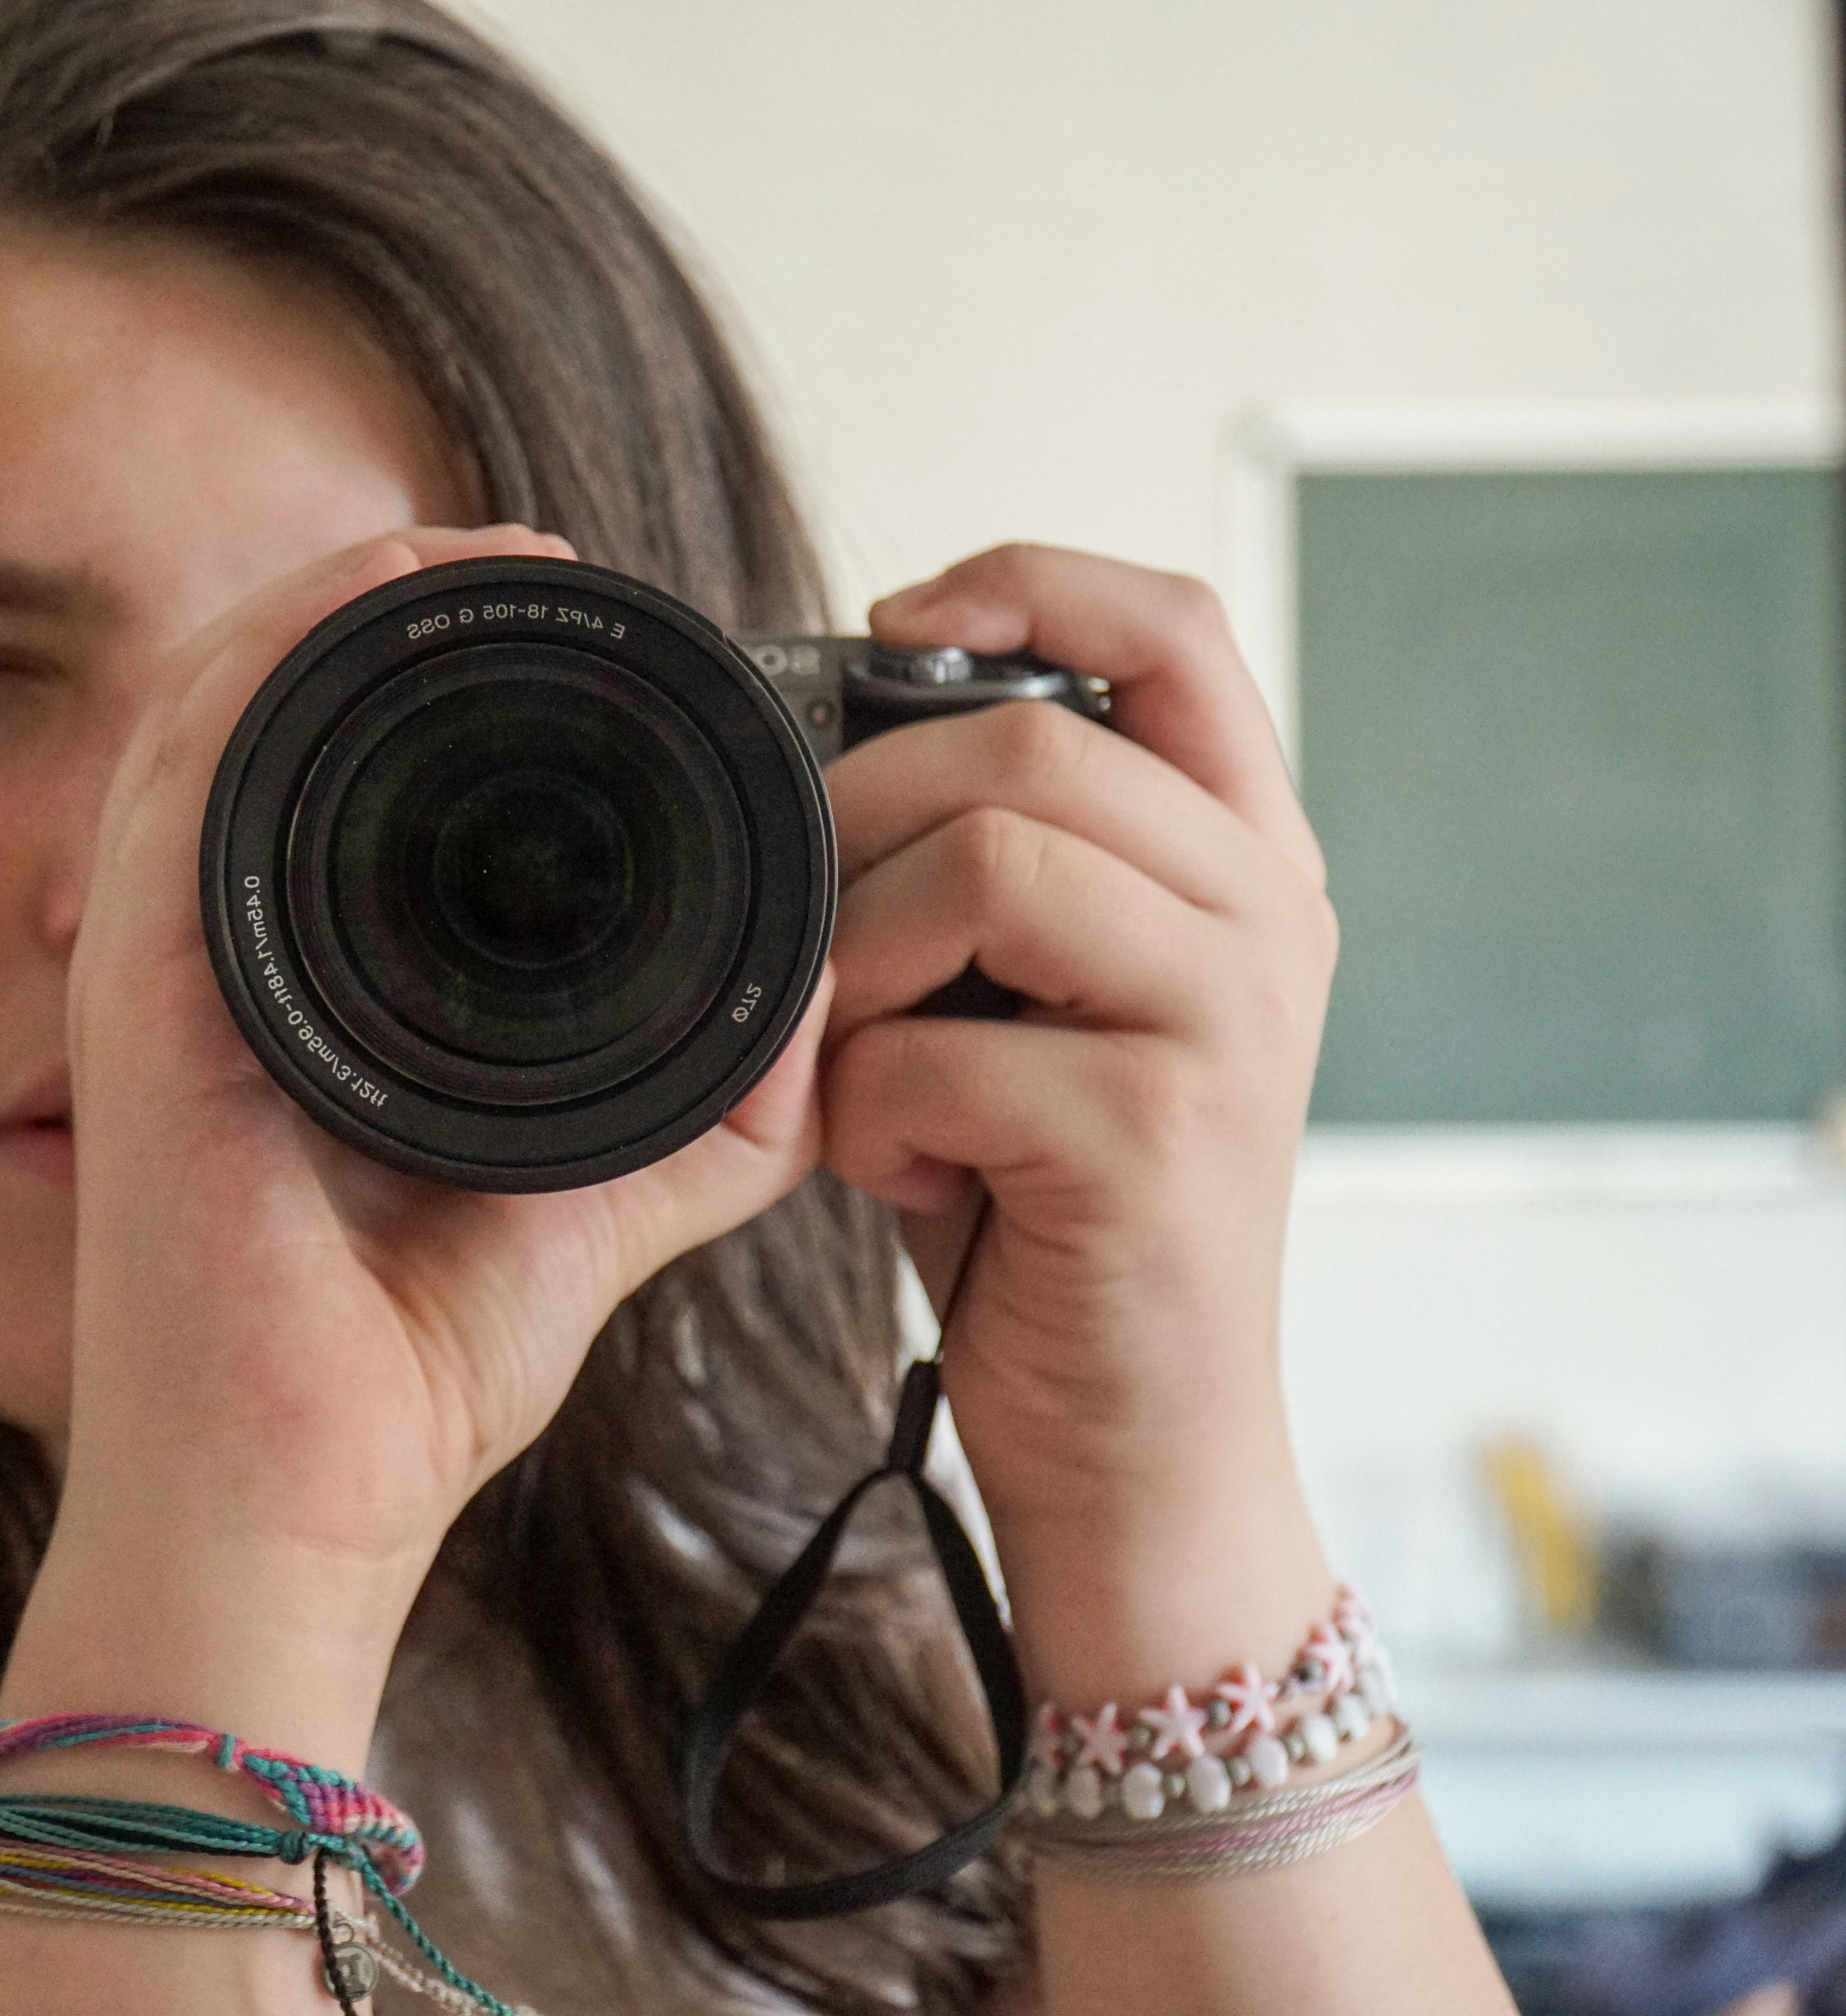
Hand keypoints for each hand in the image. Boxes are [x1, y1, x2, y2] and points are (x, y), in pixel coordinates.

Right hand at [27, 528, 839, 1760]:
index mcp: (304, 988)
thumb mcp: (596, 1201)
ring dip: (342, 607)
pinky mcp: (139, 990)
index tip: (586, 630)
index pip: (355, 774)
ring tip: (476, 559)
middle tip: (543, 566)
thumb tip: (810, 997)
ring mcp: (162, 959)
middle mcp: (220, 950)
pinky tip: (370, 614)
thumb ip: (698, 1108)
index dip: (446, 671)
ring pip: (223, 701)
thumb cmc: (405, 1367)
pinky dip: (267, 668)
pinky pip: (183, 776)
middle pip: (282, 704)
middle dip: (401, 607)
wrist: (302, 1496)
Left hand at [821, 544, 1339, 1687]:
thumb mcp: (1029, 1006)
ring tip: (852, 1061)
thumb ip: (987, 870)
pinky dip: (868, 1111)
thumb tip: (821, 739)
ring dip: (858, 962)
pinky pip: (937, 1050)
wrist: (1131, 1443)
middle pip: (1028, 742)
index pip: (1175, 628)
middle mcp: (1269, 920)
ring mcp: (1229, 1026)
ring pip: (988, 861)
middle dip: (861, 815)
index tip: (891, 622)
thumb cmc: (1042, 1209)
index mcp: (1246, 861)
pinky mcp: (1157, 1140)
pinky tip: (899, 1172)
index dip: (1027, 584)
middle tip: (806, 929)